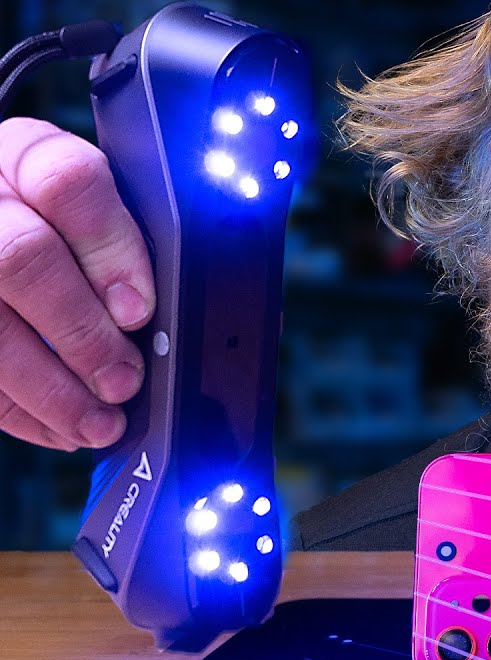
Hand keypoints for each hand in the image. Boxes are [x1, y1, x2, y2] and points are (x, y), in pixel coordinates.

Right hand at [0, 117, 154, 451]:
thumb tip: (224, 311)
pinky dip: (20, 409)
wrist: (4, 225)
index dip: (111, 249)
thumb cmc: (79, 232)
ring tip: (100, 421)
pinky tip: (62, 428)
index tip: (141, 309)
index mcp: (31, 156)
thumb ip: (153, 244)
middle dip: (82, 332)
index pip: (70, 181)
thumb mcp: (113, 213)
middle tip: (125, 380)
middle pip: (22, 257)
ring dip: (50, 387)